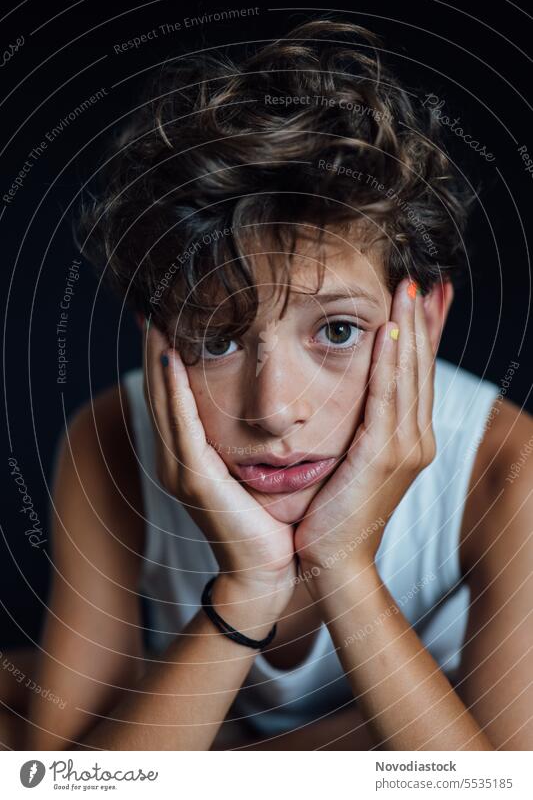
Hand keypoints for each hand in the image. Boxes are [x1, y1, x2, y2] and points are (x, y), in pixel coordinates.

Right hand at [142, 321, 296, 620]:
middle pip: (161, 391)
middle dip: (154, 348)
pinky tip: (172, 359)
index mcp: (190, 454)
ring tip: (155, 319)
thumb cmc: (266, 520)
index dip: (166, 356)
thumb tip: (265, 407)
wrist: (267, 570)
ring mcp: (181, 469)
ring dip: (158, 359)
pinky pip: (182, 426)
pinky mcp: (194, 480)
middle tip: (151, 306)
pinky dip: (174, 392)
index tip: (167, 316)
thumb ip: (246, 437)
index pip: (174, 394)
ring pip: (165, 402)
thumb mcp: (252, 468)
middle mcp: (177, 457)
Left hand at [294, 278, 436, 579]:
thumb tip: (355, 394)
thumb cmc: (336, 511)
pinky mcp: (384, 455)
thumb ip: (361, 424)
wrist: (333, 560)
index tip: (425, 296)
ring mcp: (405, 447)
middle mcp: (417, 437)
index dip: (425, 333)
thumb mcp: (354, 459)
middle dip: (423, 320)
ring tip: (410, 289)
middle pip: (422, 366)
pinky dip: (391, 363)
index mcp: (410, 436)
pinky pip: (388, 398)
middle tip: (422, 279)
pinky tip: (390, 332)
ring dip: (410, 329)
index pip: (419, 373)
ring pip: (410, 375)